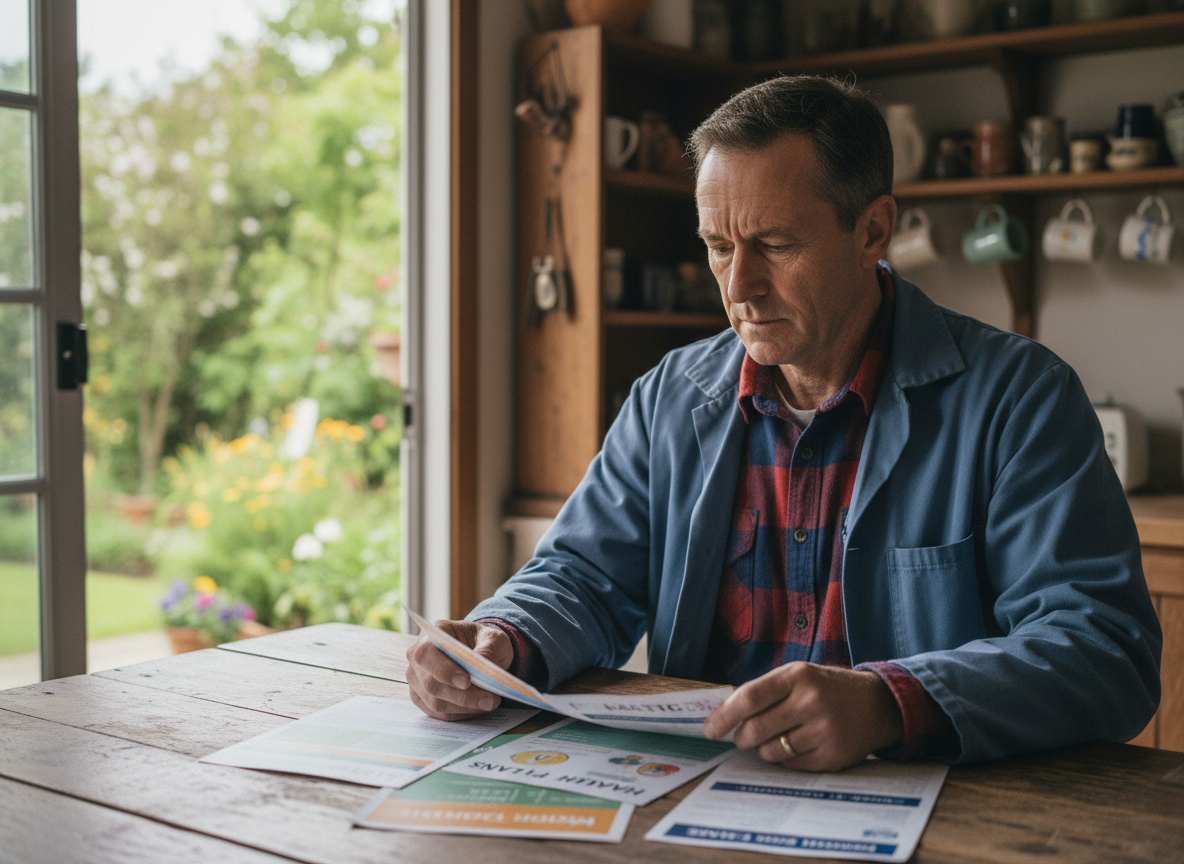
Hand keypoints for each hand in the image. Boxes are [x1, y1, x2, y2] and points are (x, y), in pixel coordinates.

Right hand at [405, 620, 513, 719]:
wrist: (480, 652)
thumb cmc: (483, 642)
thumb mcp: (494, 639)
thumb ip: (488, 651)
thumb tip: (481, 671)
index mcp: (431, 635)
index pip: (426, 654)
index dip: (444, 670)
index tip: (467, 681)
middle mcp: (417, 659)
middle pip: (431, 684)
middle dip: (462, 696)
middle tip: (489, 700)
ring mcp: (417, 681)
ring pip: (436, 703)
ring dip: (465, 707)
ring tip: (490, 702)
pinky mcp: (423, 700)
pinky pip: (440, 714)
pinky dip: (461, 714)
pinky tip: (478, 707)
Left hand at [702, 663, 903, 771]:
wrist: (878, 705)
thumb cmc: (827, 689)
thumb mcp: (799, 675)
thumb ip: (766, 691)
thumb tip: (725, 715)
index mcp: (797, 676)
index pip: (749, 697)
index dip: (724, 716)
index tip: (710, 729)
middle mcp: (811, 701)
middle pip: (755, 730)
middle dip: (741, 738)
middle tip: (742, 738)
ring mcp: (824, 730)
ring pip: (771, 752)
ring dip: (764, 750)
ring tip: (776, 738)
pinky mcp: (833, 756)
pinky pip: (791, 765)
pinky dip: (786, 759)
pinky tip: (798, 745)